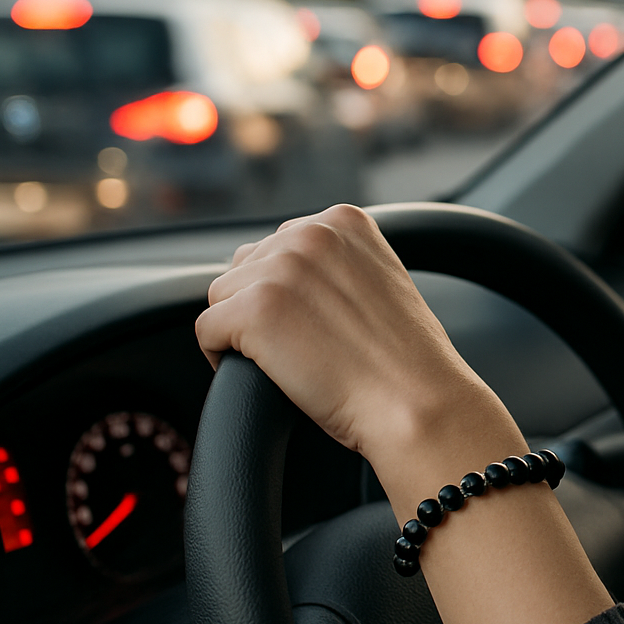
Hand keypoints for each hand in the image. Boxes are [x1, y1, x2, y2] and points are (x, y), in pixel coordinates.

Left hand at [194, 204, 521, 469]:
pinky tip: (264, 375)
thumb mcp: (382, 283)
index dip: (286, 290)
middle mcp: (310, 233)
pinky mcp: (254, 309)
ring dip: (241, 331)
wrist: (418, 403)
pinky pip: (206, 331)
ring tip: (283, 362)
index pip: (279, 244)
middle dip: (261, 306)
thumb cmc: (407, 361)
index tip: (311, 322)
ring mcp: (280, 268)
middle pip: (246, 266)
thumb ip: (338, 263)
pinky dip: (221, 358)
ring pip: (222, 297)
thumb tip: (292, 278)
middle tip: (298, 347)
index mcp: (344, 221)